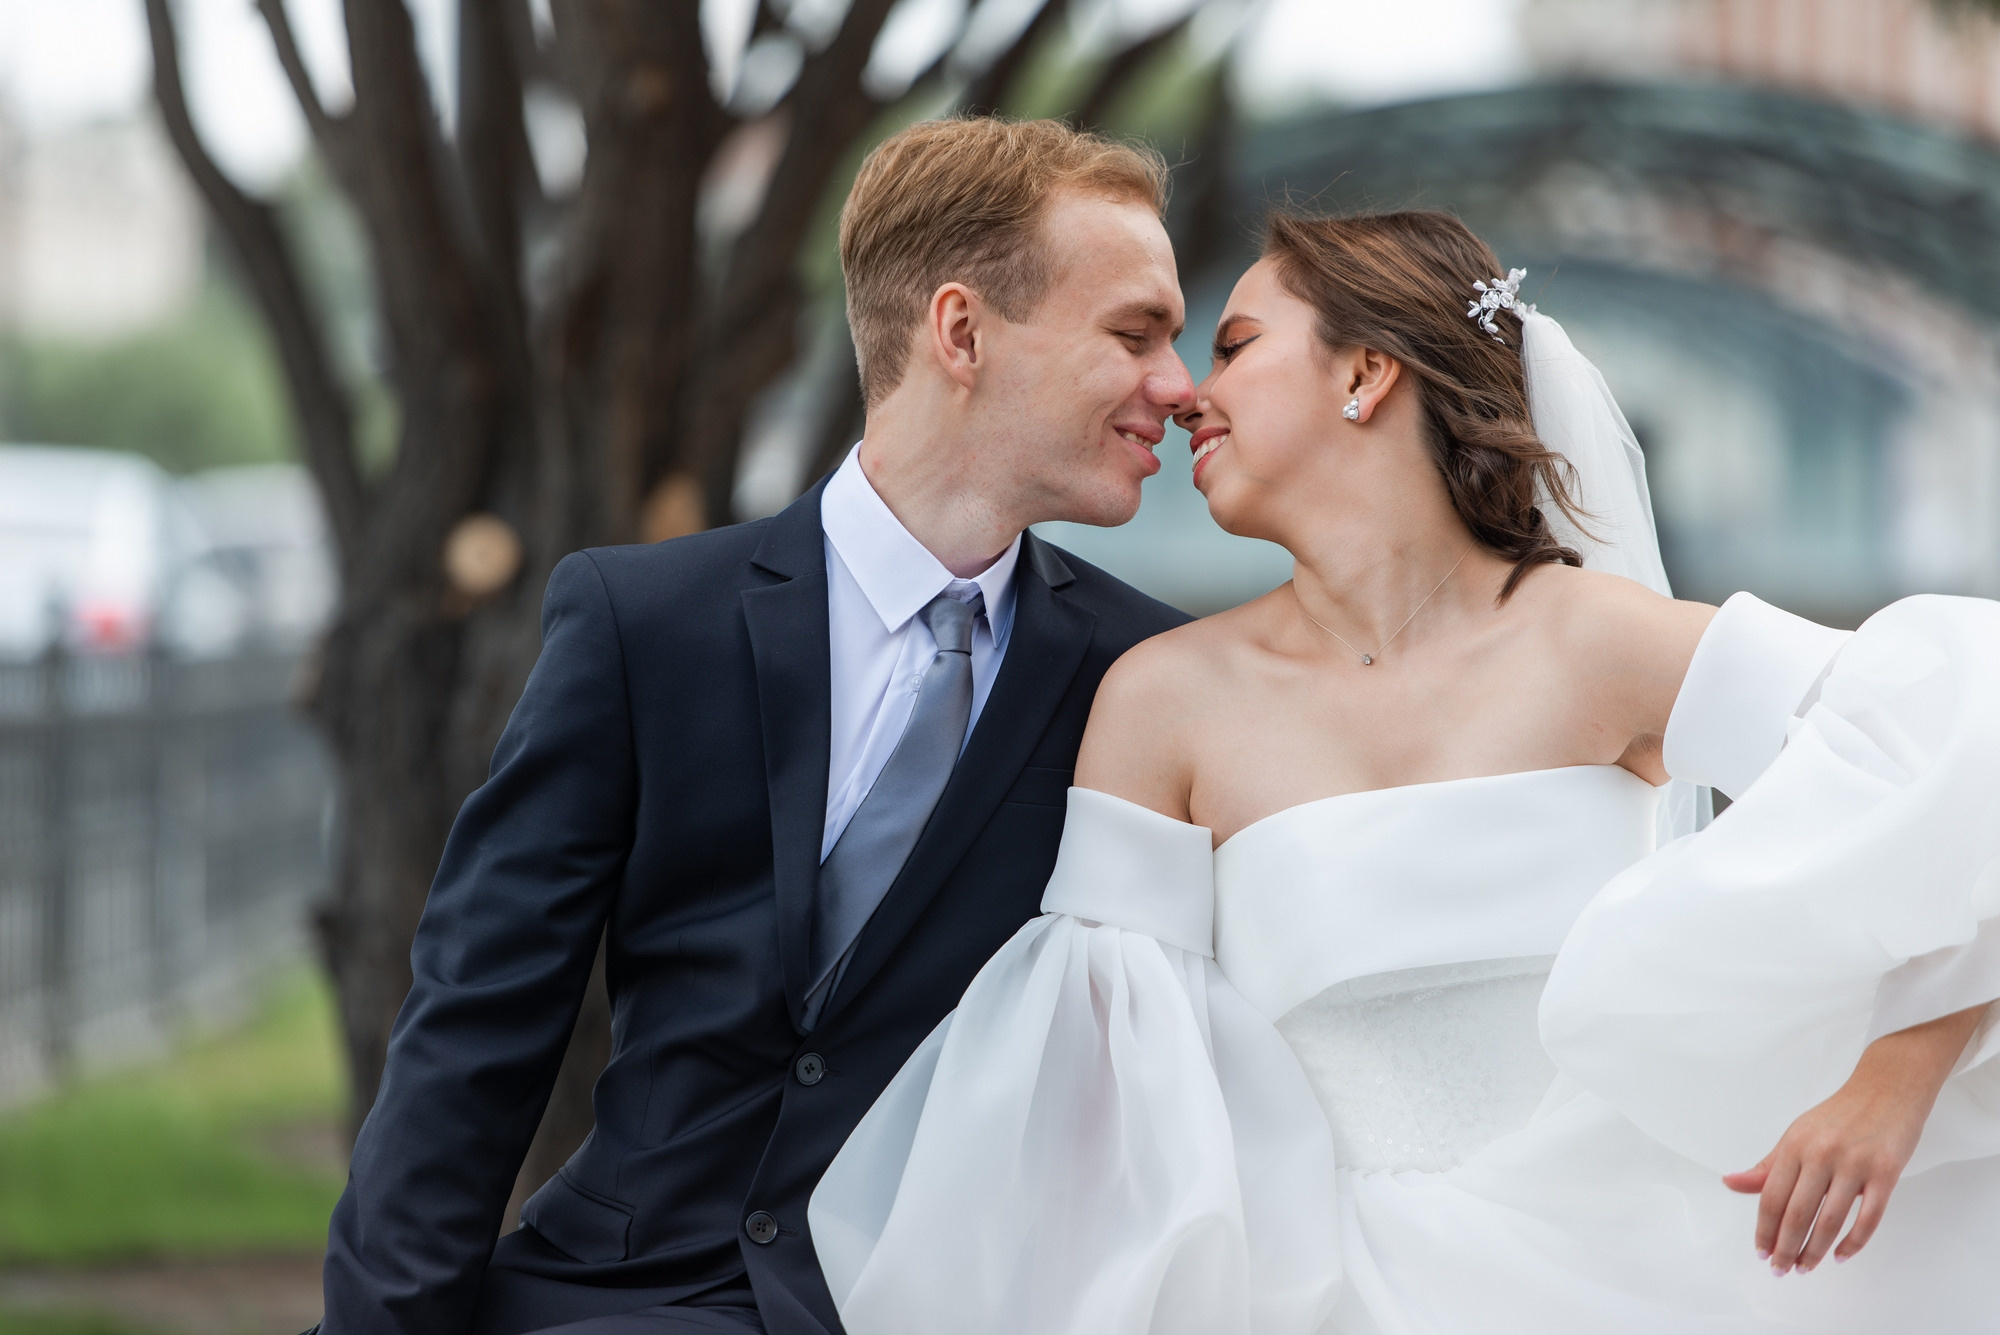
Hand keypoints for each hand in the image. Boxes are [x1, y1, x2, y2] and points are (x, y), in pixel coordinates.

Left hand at [1723, 1003, 1987, 1274]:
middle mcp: (1821, 1154)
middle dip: (1786, 1247)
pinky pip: (1868, 1218)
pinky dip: (1853, 1242)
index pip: (1771, 1196)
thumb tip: (1731, 1183)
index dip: (1763, 1228)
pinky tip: (1840, 1255)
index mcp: (1795, 1145)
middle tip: (1780, 1269)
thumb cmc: (1839, 1114)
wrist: (1887, 1087)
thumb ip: (1768, 1165)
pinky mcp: (1886, 1173)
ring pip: (1830, 1220)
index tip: (1760, 1251)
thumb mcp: (1797, 1134)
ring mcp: (1855, 1164)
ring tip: (1806, 1267)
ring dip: (1815, 1251)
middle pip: (1797, 1213)